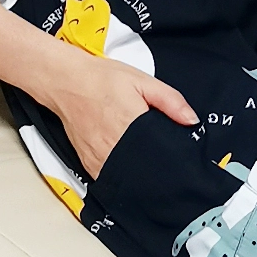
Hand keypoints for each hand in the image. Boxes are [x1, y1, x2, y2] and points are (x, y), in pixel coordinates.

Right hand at [35, 47, 198, 178]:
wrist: (65, 81)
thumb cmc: (101, 79)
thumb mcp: (143, 81)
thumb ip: (171, 101)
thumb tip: (192, 120)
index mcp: (131, 125)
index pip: (160, 154)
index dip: (174, 159)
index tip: (184, 161)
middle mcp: (113, 146)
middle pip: (146, 169)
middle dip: (160, 167)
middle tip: (168, 161)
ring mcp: (98, 158)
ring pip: (128, 177)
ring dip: (141, 173)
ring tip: (150, 163)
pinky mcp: (88, 164)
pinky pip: (110, 177)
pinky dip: (122, 174)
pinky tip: (130, 166)